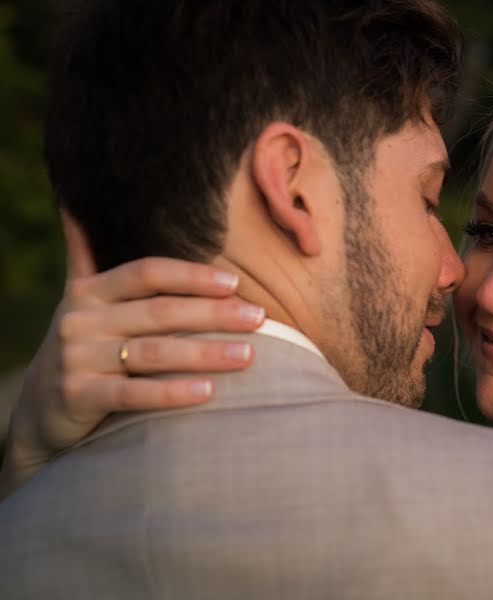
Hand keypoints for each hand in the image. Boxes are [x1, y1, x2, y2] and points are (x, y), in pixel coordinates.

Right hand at [0, 211, 261, 496]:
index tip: (235, 282)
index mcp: (89, 291)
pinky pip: (133, 393)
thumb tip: (75, 204)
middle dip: (214, 313)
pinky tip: (209, 391)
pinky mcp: (76, 397)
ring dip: (205, 352)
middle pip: (159, 311)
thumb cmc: (82, 349)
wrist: (40, 410)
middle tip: (259, 317)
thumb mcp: (81, 301)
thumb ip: (86, 258)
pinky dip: (172, 392)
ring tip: (248, 355)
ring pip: (152, 352)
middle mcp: (80, 320)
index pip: (147, 273)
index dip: (192, 275)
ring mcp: (76, 359)